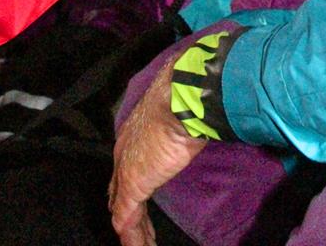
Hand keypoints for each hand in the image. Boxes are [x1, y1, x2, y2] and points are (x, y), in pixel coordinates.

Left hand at [109, 59, 205, 245]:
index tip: (142, 201)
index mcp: (136, 131)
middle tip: (140, 231)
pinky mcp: (132, 185)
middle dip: (130, 211)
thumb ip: (186, 121)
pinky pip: (126, 220)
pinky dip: (133, 238)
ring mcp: (126, 168)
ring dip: (136, 230)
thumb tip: (205, 118)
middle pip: (120, 189)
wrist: (184, 95)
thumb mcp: (184, 112)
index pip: (127, 166)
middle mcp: (125, 149)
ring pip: (124, 209)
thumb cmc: (190, 97)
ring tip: (143, 245)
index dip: (131, 185)